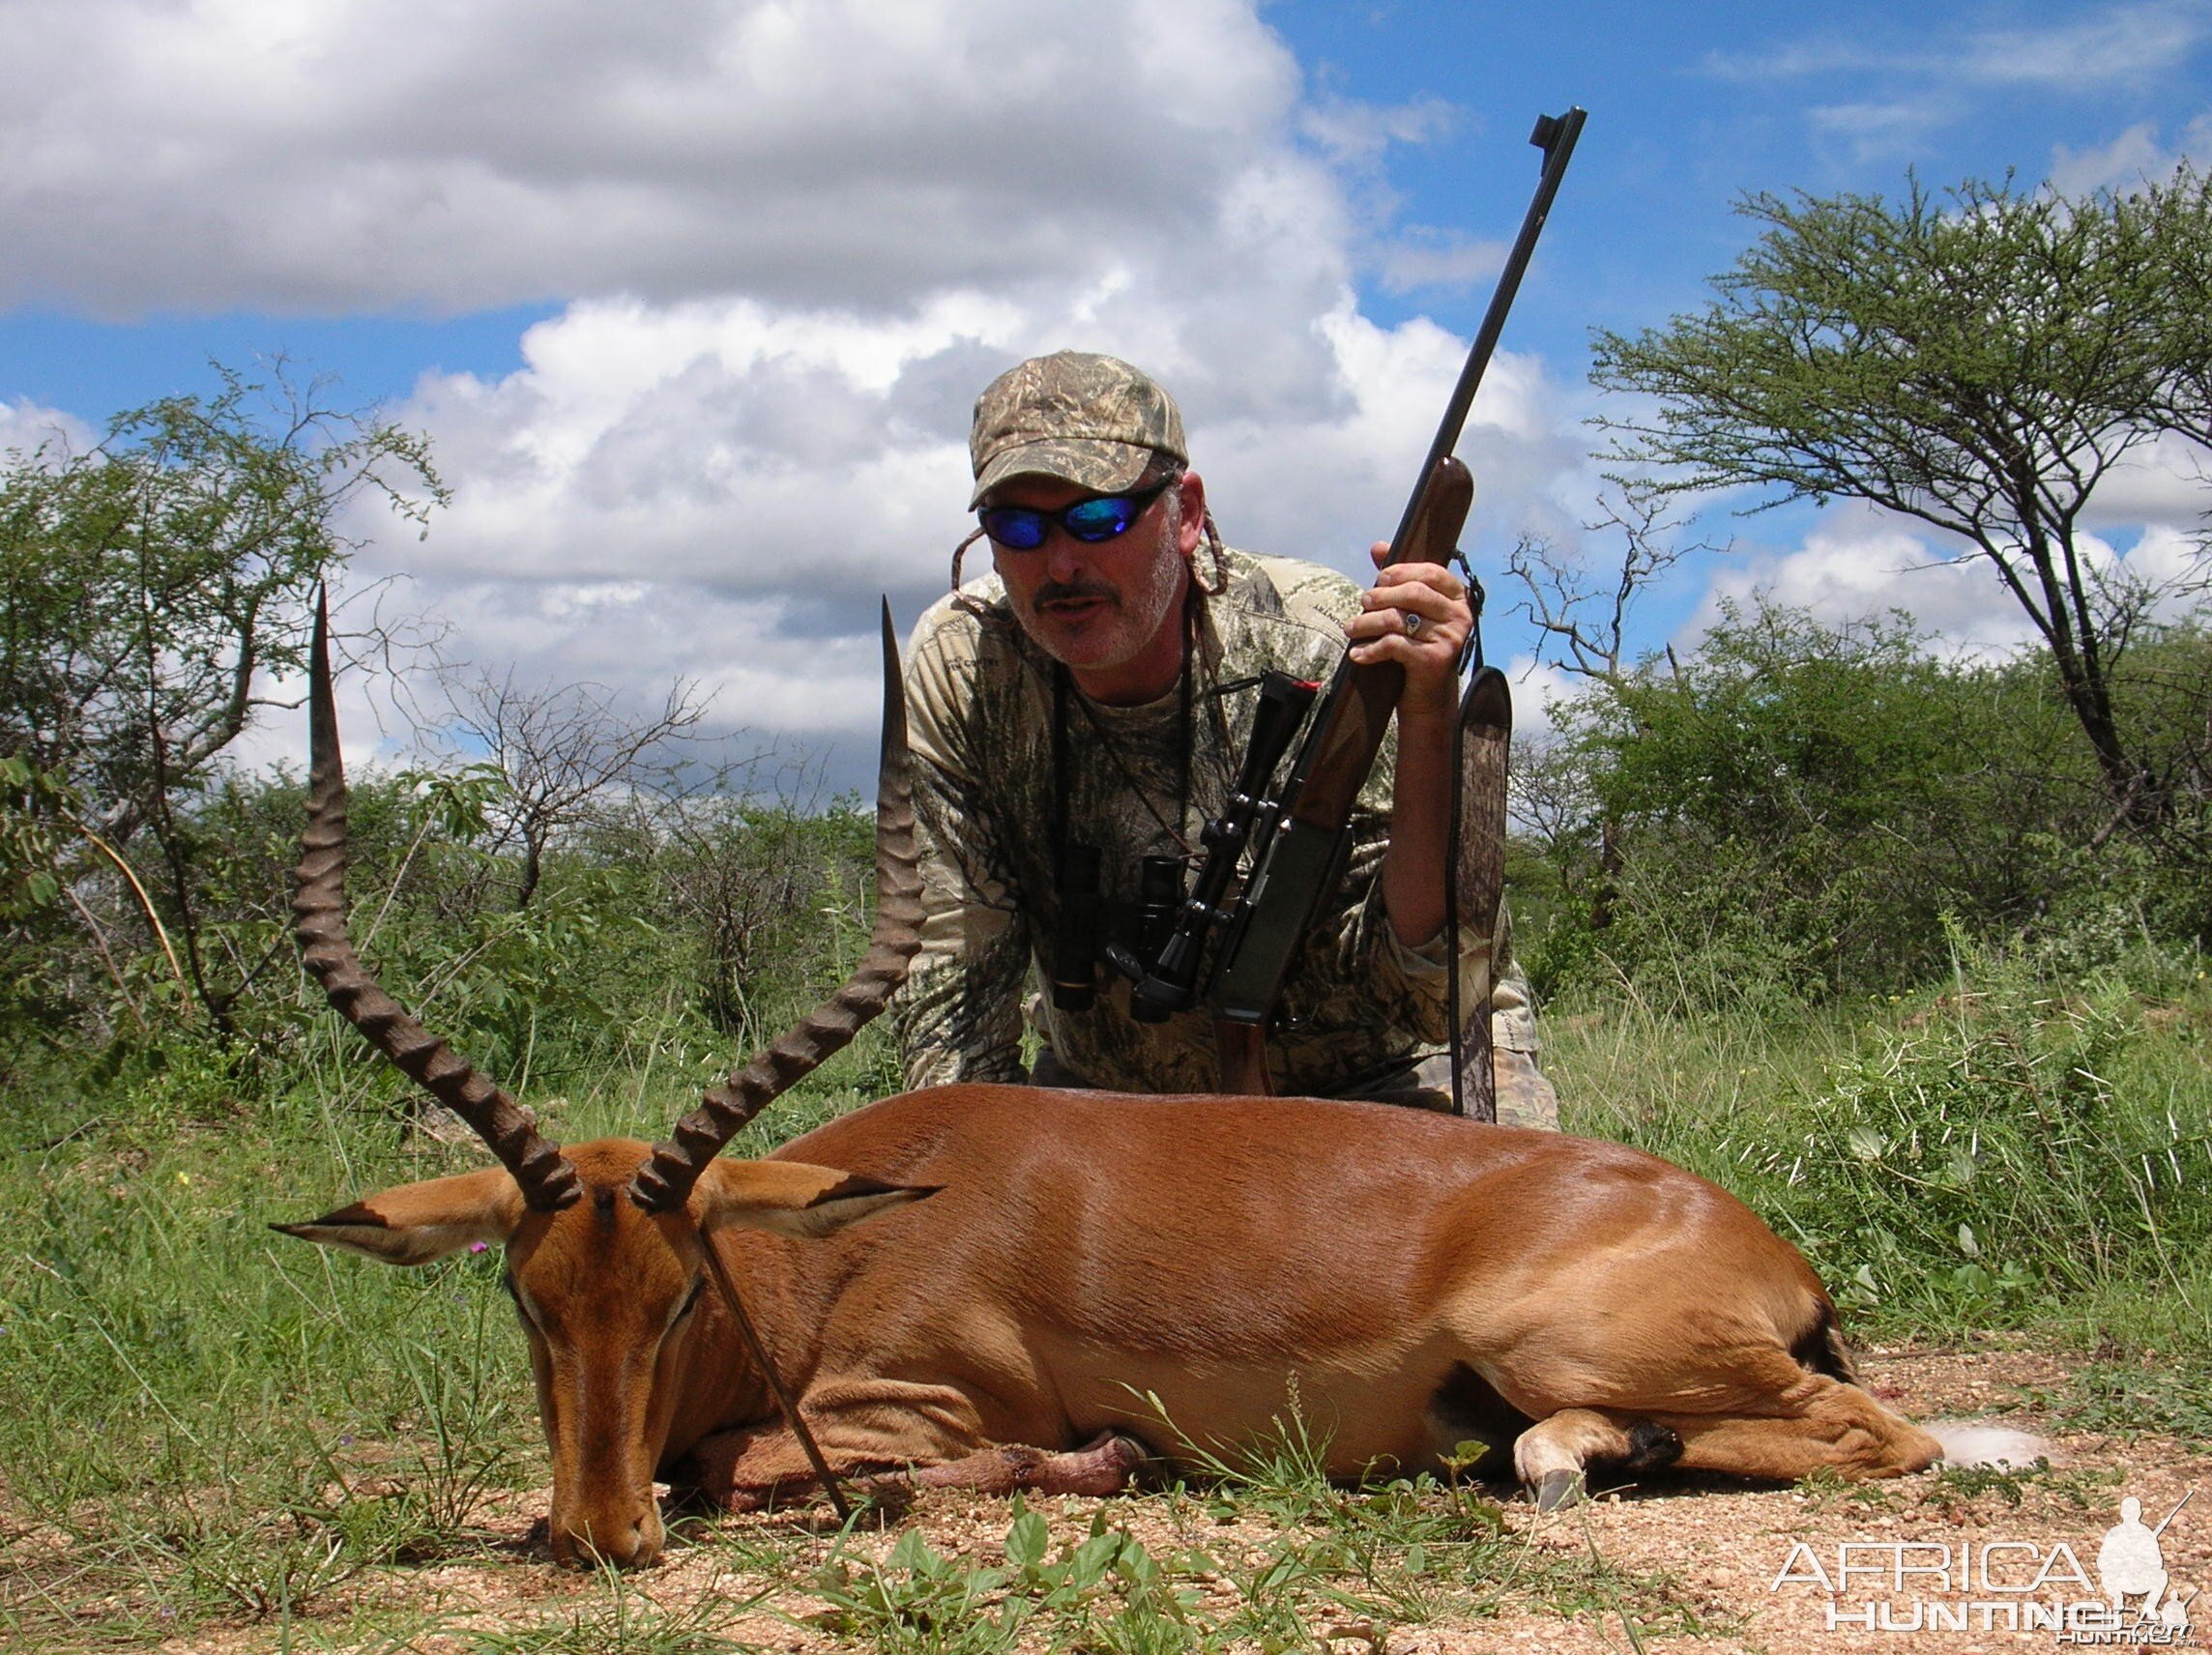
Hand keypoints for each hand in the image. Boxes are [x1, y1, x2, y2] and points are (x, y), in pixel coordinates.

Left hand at [1346, 542, 1470, 718]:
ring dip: (1367, 623)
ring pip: (1399, 619)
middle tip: (1362, 602)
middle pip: (1413, 594)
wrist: (1427, 697)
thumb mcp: (1410, 612)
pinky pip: (1395, 645)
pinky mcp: (1435, 659)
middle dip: (1381, 596)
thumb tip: (1378, 546)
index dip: (1401, 571)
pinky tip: (1357, 654)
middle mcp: (1460, 616)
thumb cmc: (1417, 647)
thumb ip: (1397, 579)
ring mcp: (1450, 638)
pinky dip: (1371, 650)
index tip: (1378, 579)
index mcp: (1458, 598)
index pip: (1430, 572)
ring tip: (1350, 628)